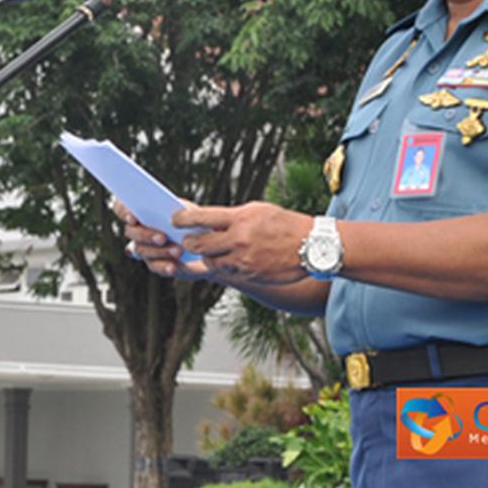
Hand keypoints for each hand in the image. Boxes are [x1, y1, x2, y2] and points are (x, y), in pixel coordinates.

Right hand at [112, 199, 212, 279]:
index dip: (123, 212)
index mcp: (141, 210)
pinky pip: (154, 266)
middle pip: (131, 232)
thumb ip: (175, 210)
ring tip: (178, 251)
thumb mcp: (187, 210)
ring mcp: (144, 247)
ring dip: (159, 251)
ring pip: (141, 250)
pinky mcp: (155, 263)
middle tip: (163, 237)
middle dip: (146, 235)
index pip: (121, 207)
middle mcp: (138, 229)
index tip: (133, 218)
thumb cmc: (193, 221)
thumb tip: (171, 216)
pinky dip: (163, 266)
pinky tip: (173, 267)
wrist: (206, 242)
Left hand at [174, 202, 313, 284]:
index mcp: (240, 219)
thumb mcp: (257, 210)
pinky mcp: (249, 276)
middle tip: (186, 240)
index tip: (174, 219)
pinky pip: (226, 273)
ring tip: (210, 249)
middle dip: (188, 242)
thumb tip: (208, 220)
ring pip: (210, 261)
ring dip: (206, 256)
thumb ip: (232, 216)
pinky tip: (227, 259)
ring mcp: (243, 261)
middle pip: (198, 244)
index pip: (201, 217)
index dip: (182, 219)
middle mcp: (239, 240)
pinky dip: (223, 266)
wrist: (312, 246)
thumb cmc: (285, 224)